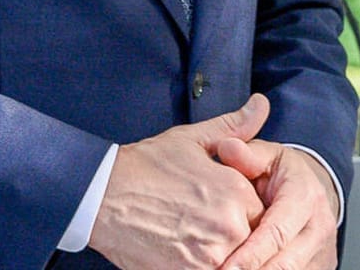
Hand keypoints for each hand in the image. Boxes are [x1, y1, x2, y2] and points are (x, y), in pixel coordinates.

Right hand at [89, 94, 270, 269]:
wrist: (97, 195)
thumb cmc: (140, 167)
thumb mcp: (187, 140)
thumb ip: (232, 127)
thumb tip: (261, 105)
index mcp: (235, 189)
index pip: (262, 212)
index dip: (240, 211)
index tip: (215, 208)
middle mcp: (231, 223)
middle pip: (251, 239)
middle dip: (231, 234)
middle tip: (198, 223)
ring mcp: (212, 253)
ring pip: (236, 260)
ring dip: (219, 252)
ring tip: (190, 236)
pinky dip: (203, 264)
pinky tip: (183, 250)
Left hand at [214, 137, 339, 269]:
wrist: (309, 185)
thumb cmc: (279, 171)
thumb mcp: (262, 153)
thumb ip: (244, 154)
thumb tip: (229, 149)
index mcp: (305, 196)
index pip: (278, 231)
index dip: (253, 251)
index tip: (230, 265)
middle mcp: (319, 226)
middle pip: (287, 260)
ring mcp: (322, 248)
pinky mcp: (319, 264)